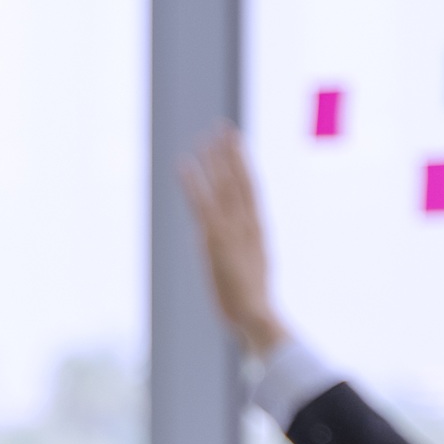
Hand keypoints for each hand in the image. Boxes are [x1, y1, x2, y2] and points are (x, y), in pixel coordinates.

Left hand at [179, 124, 288, 357]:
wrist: (256, 316)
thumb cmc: (253, 304)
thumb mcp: (254, 273)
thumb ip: (247, 257)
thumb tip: (245, 255)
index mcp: (258, 231)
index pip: (252, 189)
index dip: (244, 165)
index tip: (238, 145)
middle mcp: (247, 224)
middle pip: (240, 179)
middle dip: (231, 152)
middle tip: (223, 128)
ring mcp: (232, 229)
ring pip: (224, 185)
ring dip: (214, 159)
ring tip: (207, 136)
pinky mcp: (214, 238)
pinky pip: (202, 203)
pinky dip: (193, 182)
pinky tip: (185, 164)